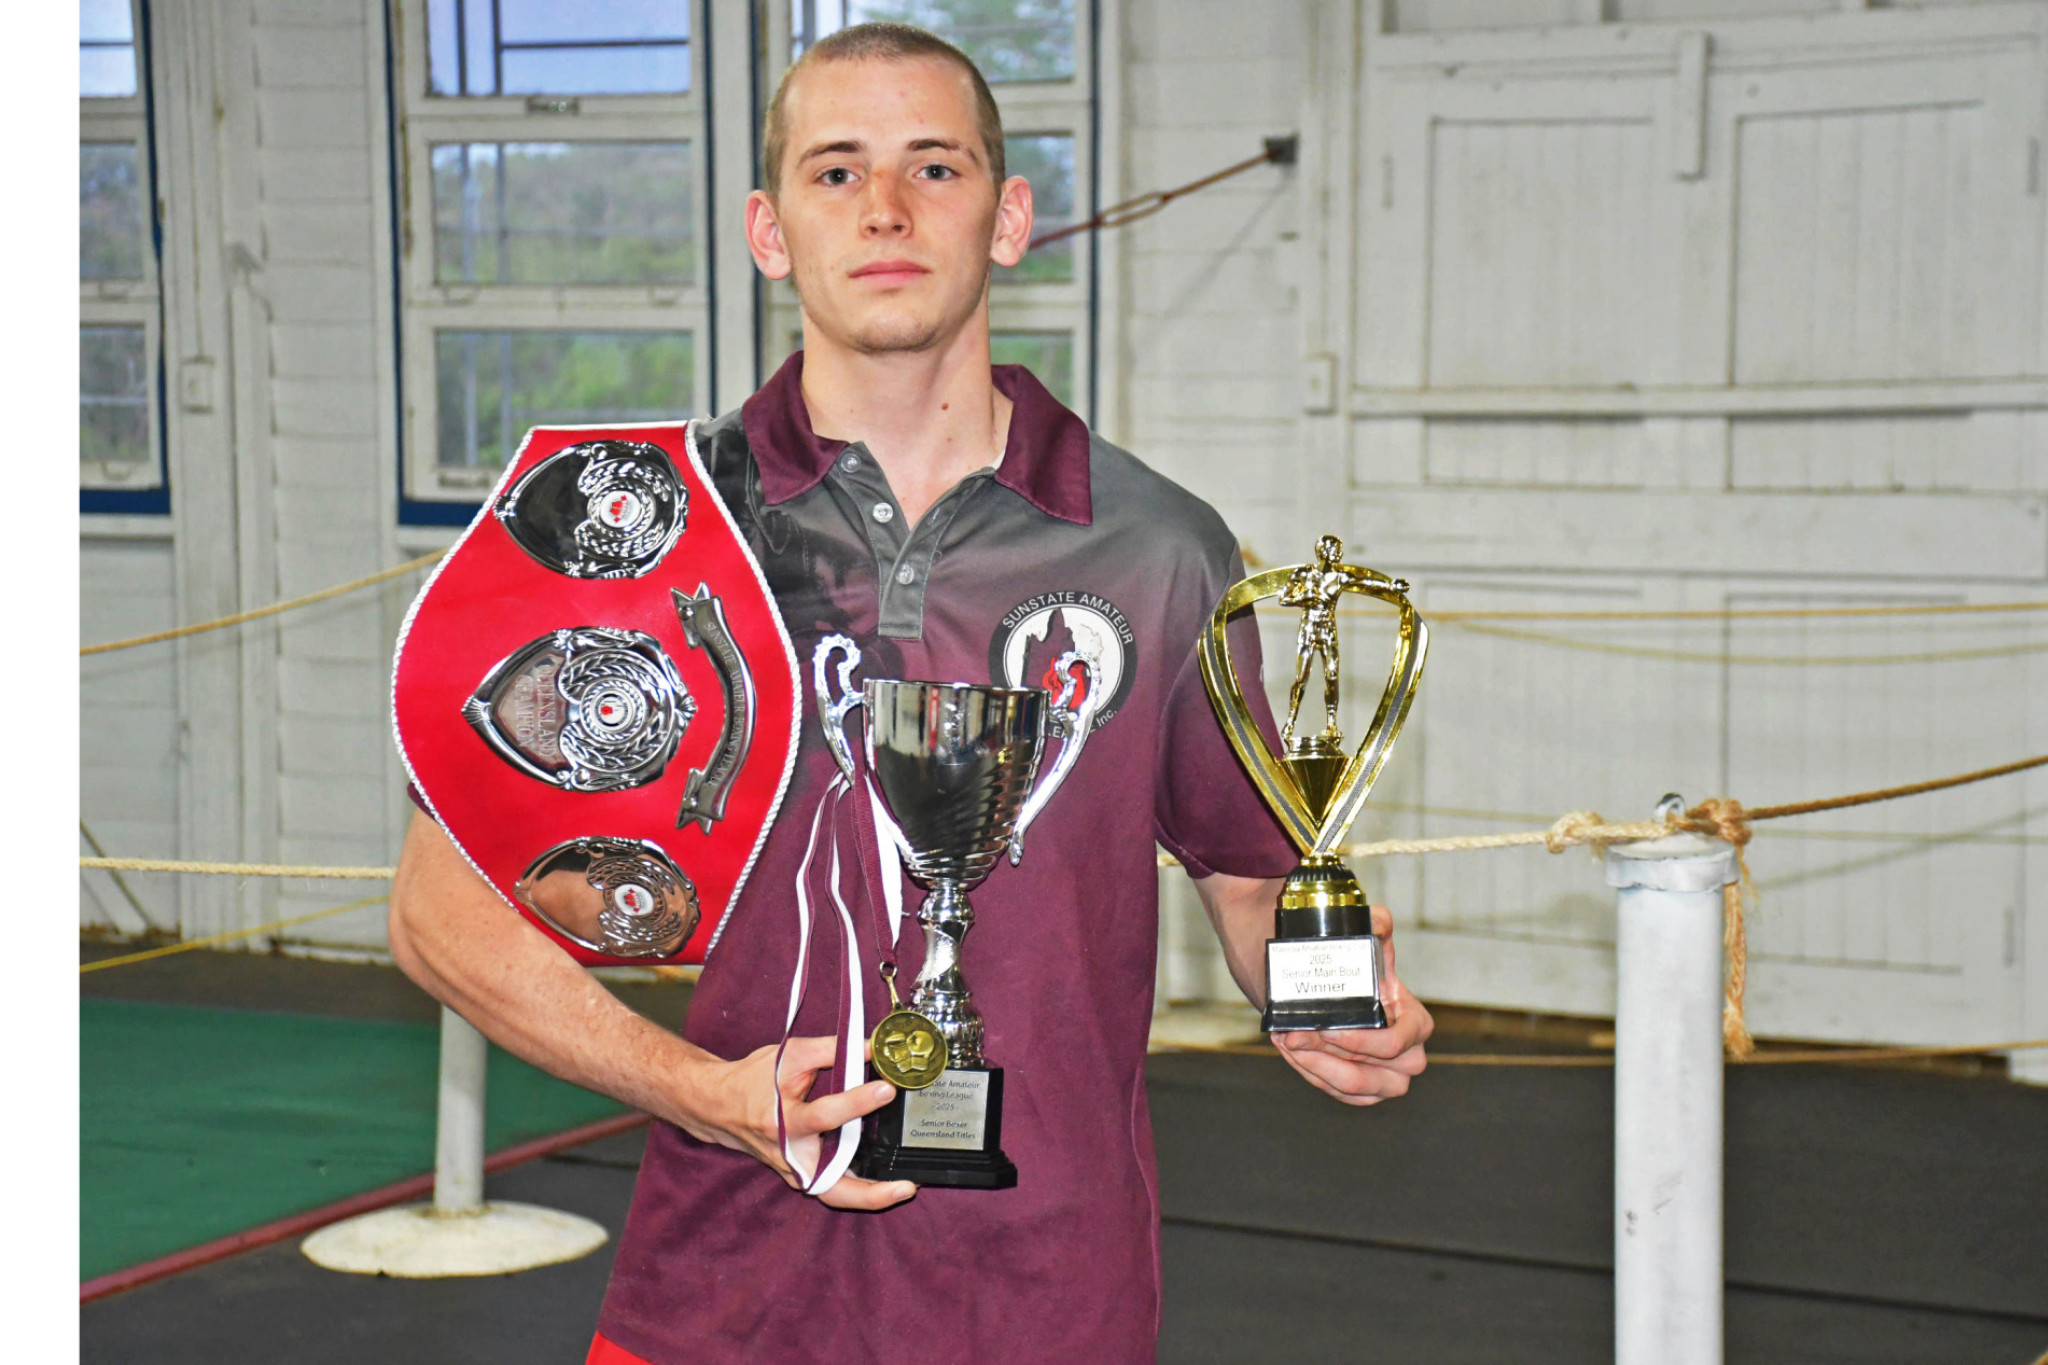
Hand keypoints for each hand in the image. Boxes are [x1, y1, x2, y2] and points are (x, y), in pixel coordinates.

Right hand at [682, 1034, 915, 1210]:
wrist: (719, 1106)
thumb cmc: (754, 1079)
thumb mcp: (789, 1055)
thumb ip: (832, 1049)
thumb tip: (873, 1047)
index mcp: (782, 1121)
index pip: (824, 1115)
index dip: (857, 1101)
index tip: (886, 1088)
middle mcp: (789, 1154)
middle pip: (831, 1184)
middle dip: (869, 1191)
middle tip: (907, 1186)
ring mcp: (794, 1171)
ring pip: (834, 1195)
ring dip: (870, 1198)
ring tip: (906, 1188)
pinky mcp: (800, 1176)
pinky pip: (832, 1189)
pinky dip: (859, 1190)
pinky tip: (886, 1182)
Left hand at [1271, 904, 1431, 1105]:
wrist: (1328, 986)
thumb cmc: (1351, 966)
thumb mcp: (1363, 941)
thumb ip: (1376, 923)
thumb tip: (1379, 920)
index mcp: (1416, 1023)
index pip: (1398, 1043)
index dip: (1363, 1043)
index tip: (1327, 1028)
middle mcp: (1408, 1056)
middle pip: (1376, 1074)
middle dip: (1331, 1058)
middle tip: (1295, 1036)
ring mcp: (1386, 1078)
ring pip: (1354, 1088)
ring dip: (1316, 1068)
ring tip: (1287, 1042)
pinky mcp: (1363, 1091)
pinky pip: (1339, 1093)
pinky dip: (1311, 1074)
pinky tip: (1290, 1051)